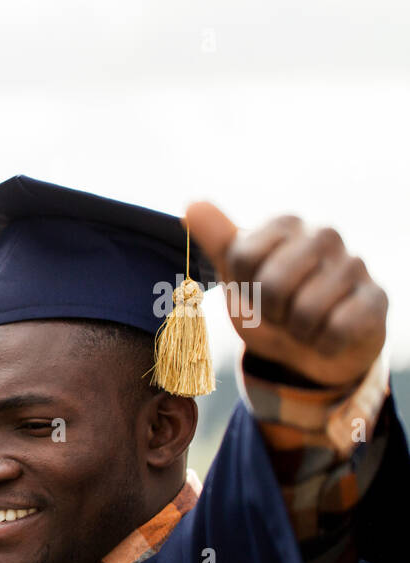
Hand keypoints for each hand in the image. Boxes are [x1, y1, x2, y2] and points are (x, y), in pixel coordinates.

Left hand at [187, 202, 386, 387]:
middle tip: (280, 313)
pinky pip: (340, 328)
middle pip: (273, 283)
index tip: (254, 290)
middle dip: (270, 313)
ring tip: (304, 325)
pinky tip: (328, 336)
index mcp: (286, 225)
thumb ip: (217, 241)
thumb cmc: (270, 307)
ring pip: (307, 310)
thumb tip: (192, 206)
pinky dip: (324, 344)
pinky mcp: (377, 297)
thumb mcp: (237, 276)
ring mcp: (354, 264)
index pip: (243, 256)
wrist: (309, 349)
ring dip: (298, 332)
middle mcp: (324, 235)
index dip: (242, 287)